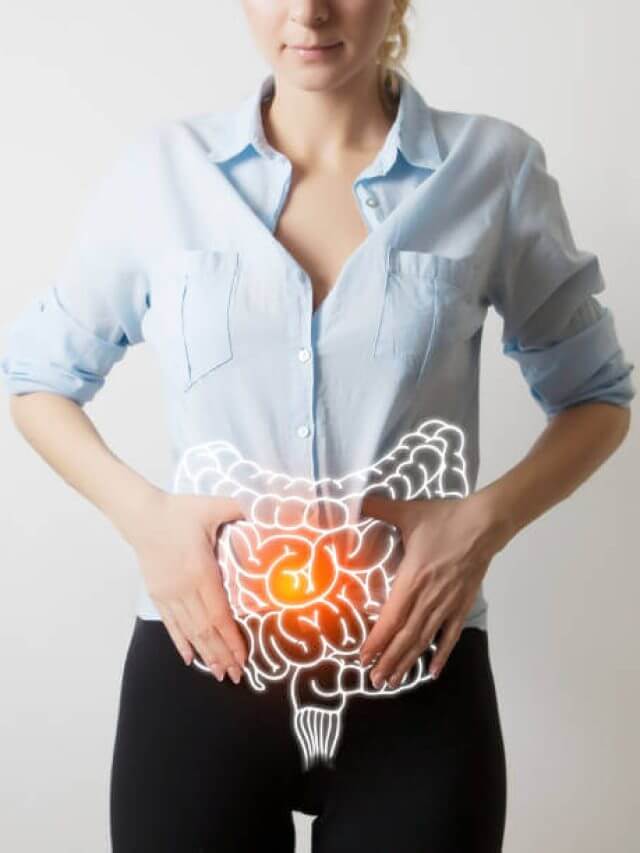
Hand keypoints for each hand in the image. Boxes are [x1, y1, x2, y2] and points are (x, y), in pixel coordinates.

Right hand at [129, 490, 248, 683]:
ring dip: (205, 654)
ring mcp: (169, 594)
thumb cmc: (179, 511)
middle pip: (206, 630)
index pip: (219, 615)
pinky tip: (190, 658)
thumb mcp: (213, 506)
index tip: (243, 657)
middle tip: (236, 676)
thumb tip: (264, 508)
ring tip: (219, 673)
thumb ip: (239, 509)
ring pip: (189, 631)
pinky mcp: (157, 594)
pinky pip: (171, 624)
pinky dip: (181, 643)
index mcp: (201, 572)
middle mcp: (184, 589)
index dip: (231, 639)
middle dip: (222, 654)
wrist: (142, 516)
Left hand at [358, 493, 510, 685]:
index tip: (363, 658)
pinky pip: (450, 634)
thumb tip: (354, 500)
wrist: (484, 523)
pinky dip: (441, 654)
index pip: (391, 618)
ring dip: (407, 661)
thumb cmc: (445, 518)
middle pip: (405, 636)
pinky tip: (433, 672)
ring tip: (394, 681)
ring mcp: (447, 604)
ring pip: (424, 640)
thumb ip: (377, 508)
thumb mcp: (408, 512)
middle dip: (388, 660)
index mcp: (412, 579)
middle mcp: (428, 598)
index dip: (377, 641)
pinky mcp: (462, 604)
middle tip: (374, 680)